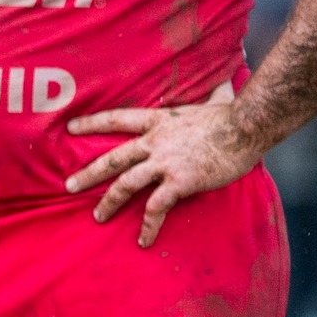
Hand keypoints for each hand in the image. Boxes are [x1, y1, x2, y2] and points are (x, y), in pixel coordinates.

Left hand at [64, 100, 261, 247]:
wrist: (249, 125)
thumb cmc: (235, 114)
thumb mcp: (215, 100)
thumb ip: (213, 93)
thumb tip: (227, 76)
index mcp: (160, 122)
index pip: (119, 119)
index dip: (93, 123)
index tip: (70, 127)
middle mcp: (156, 142)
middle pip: (113, 158)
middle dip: (88, 173)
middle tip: (67, 186)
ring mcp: (165, 162)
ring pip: (125, 184)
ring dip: (109, 202)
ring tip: (98, 217)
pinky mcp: (179, 181)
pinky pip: (156, 207)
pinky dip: (148, 226)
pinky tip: (143, 240)